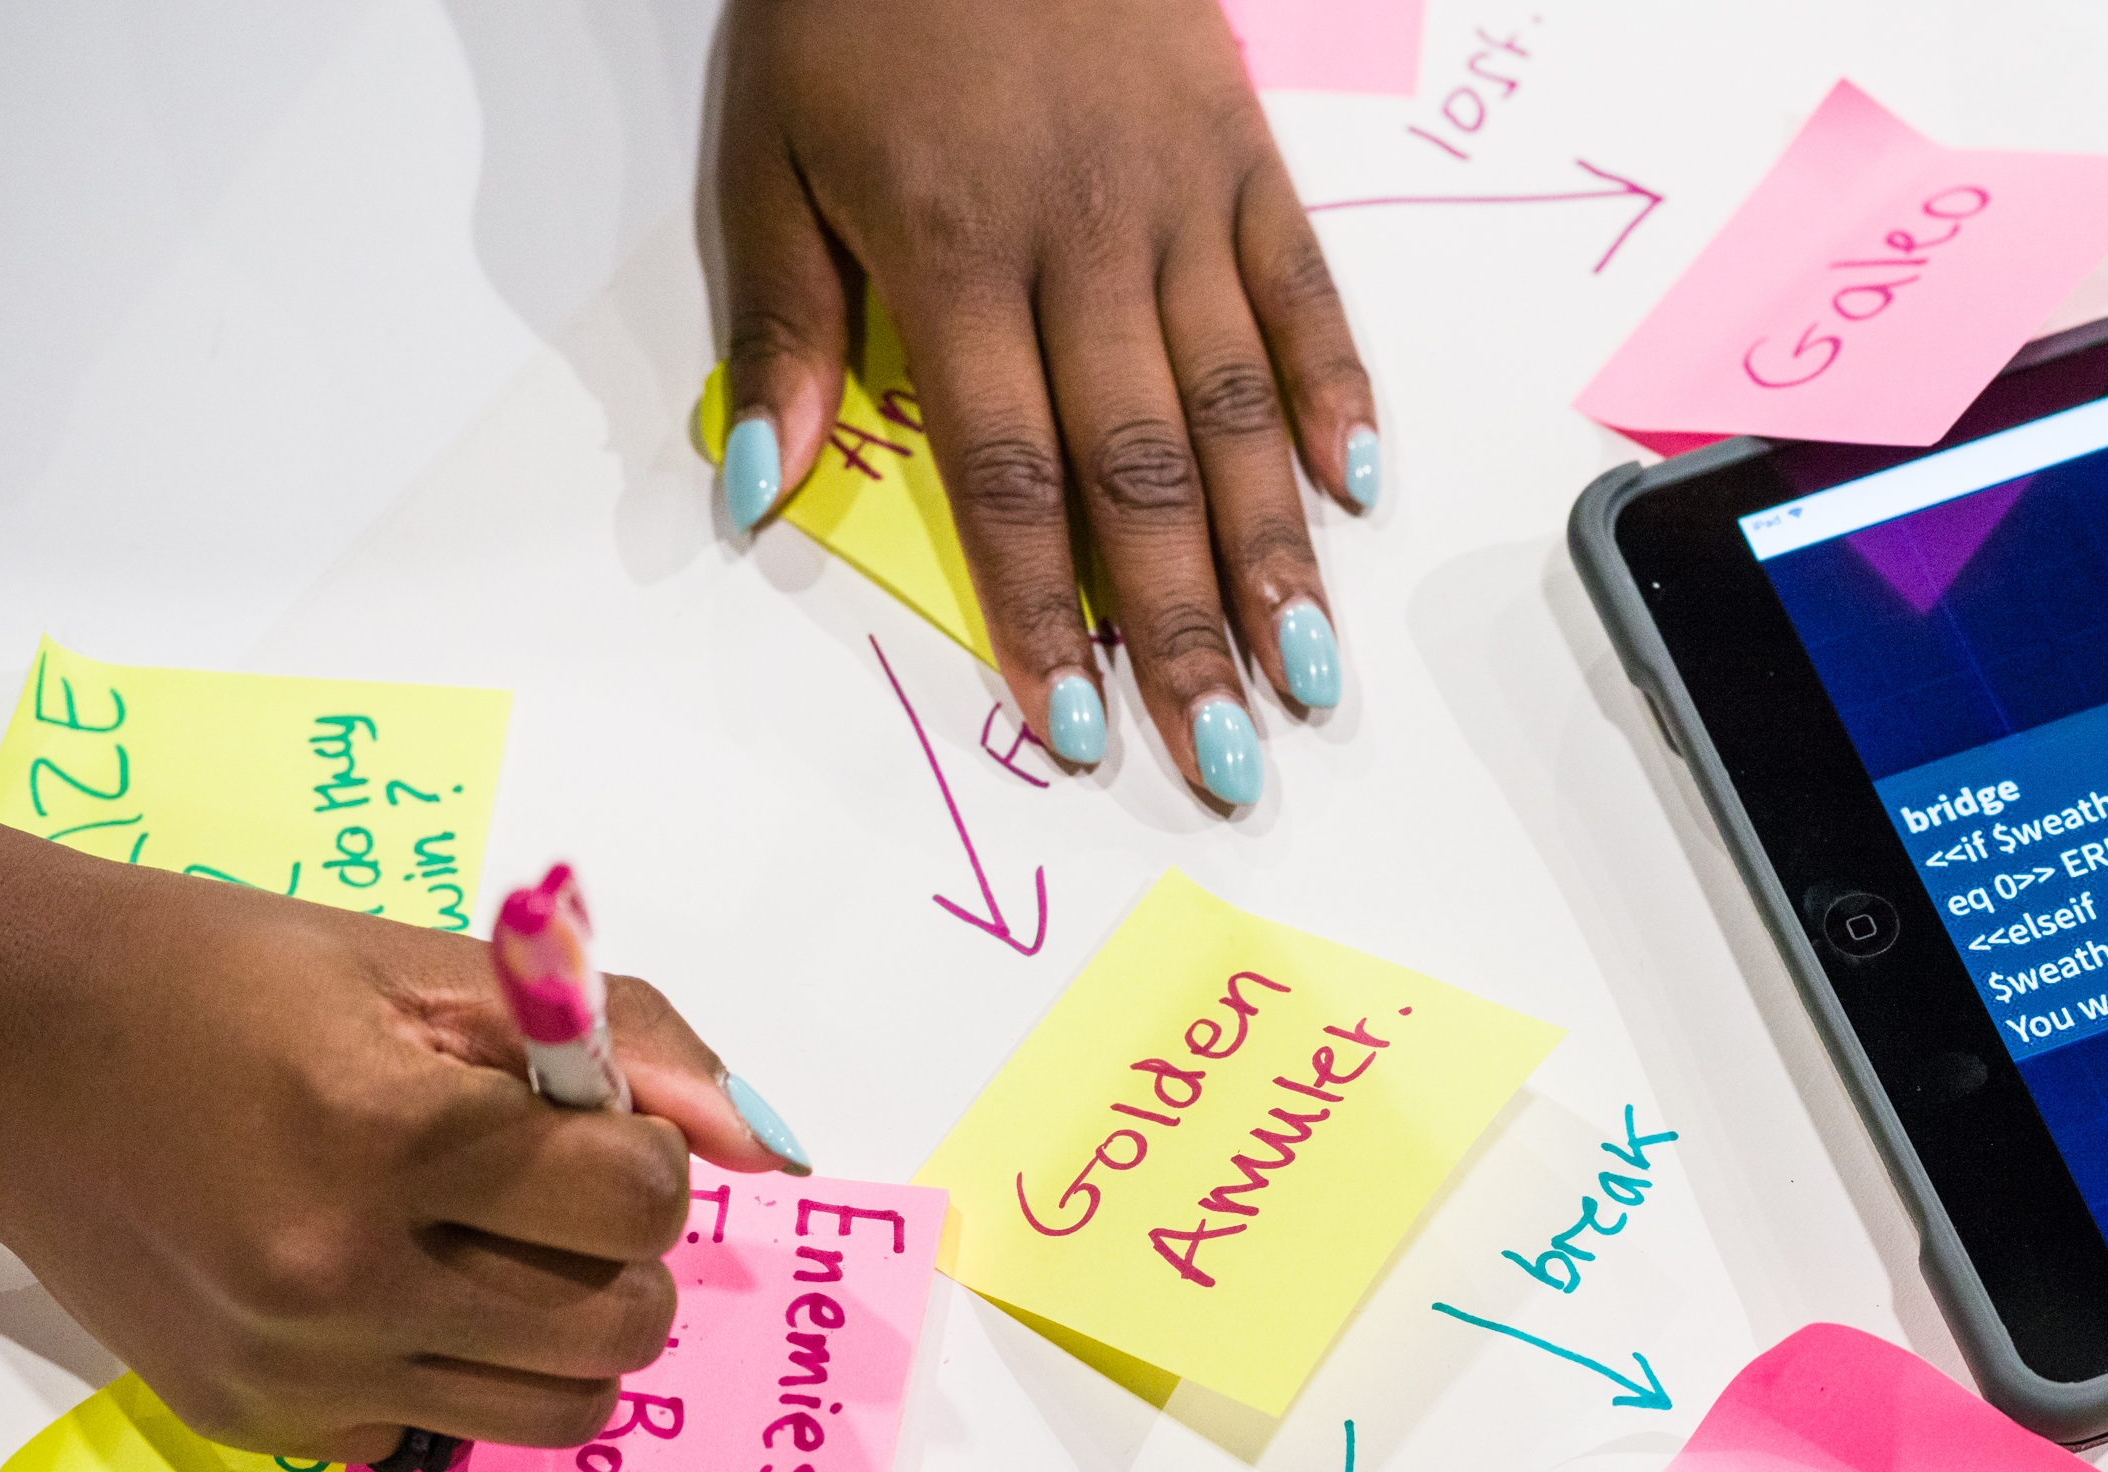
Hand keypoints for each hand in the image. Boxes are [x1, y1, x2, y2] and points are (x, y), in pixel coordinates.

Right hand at [0, 698, 801, 1460]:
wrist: (6, 1047)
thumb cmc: (225, 981)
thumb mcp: (431, 967)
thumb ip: (623, 1044)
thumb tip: (764, 1147)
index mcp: (385, 1136)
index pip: (639, 1201)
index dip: (638, 1154)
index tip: (581, 1122)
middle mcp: (338, 1279)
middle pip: (621, 1328)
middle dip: (620, 1255)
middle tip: (548, 1193)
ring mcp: (295, 1372)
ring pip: (558, 1409)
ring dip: (562, 1329)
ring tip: (488, 1246)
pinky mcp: (260, 1429)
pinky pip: (445, 1431)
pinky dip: (456, 1367)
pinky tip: (387, 1286)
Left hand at [709, 0, 1376, 811]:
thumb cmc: (850, 0)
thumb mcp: (765, 154)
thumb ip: (777, 327)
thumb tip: (753, 494)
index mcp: (954, 253)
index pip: (1012, 476)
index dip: (1048, 612)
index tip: (1080, 725)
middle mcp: (1086, 240)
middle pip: (1145, 471)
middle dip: (1187, 630)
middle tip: (1228, 759)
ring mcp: (1181, 196)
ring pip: (1240, 403)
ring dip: (1277, 554)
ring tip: (1309, 675)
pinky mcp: (1244, 150)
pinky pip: (1304, 287)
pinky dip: (1336, 389)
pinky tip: (1354, 492)